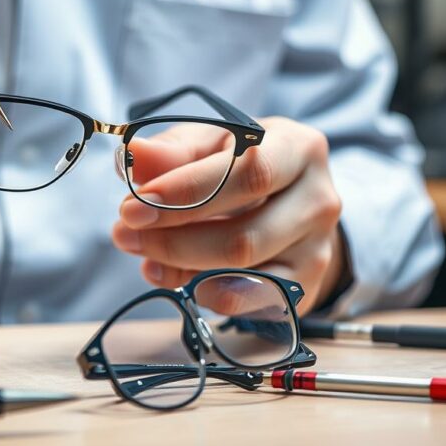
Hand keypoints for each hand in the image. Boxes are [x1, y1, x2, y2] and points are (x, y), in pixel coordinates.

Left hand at [111, 117, 346, 312]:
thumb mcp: (210, 144)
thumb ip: (172, 151)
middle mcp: (319, 200)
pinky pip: (248, 301)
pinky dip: (202, 291)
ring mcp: (317, 250)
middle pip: (244, 234)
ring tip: (142, 252)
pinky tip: (170, 275)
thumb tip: (132, 156)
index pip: (248, 173)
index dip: (187, 192)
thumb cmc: (242, 163)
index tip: (136, 205)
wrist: (289, 198)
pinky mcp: (304, 287)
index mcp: (299, 149)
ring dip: (181, 265)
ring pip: (243, 272)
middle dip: (174, 237)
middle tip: (126, 231)